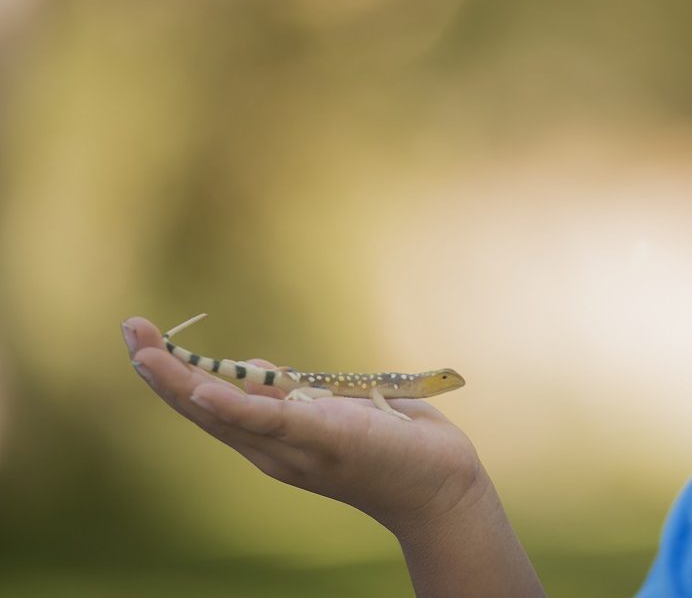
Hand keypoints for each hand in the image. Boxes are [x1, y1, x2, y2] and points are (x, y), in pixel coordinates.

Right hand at [122, 315, 484, 536]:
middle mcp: (273, 449)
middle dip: (162, 371)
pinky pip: (273, 420)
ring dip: (183, 383)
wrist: (438, 484)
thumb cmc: (388, 444)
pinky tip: (204, 390)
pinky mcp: (325, 439)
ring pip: (226, 415)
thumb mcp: (331, 409)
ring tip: (146, 353)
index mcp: (272, 437)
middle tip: (128, 332)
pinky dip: (236, 405)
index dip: (172, 372)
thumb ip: (290, 393)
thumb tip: (249, 365)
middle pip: (202, 409)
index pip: (208, 403)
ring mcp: (295, 448)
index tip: (141, 337)